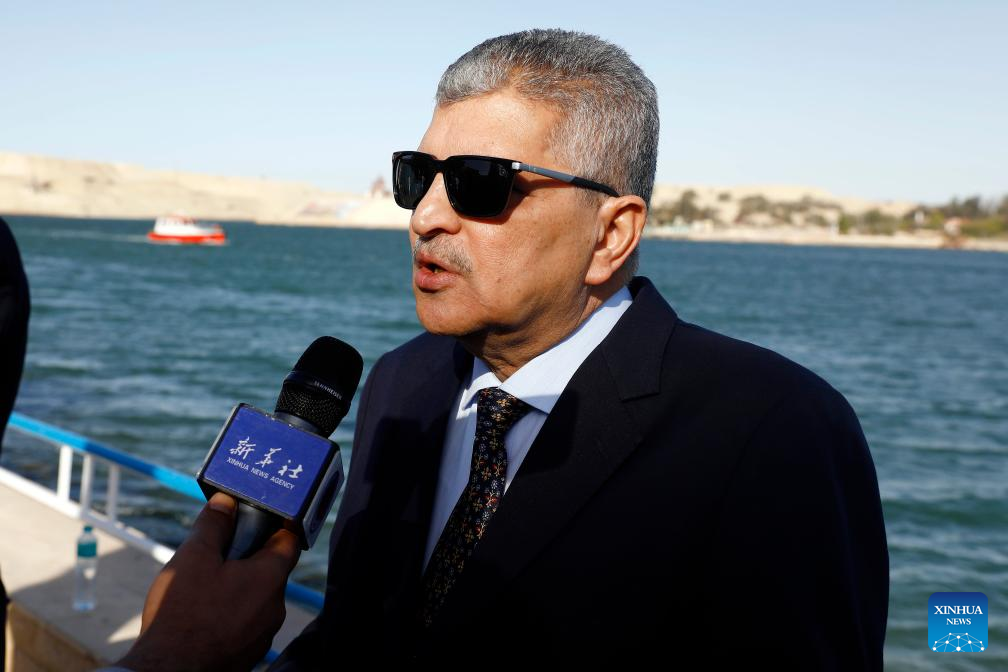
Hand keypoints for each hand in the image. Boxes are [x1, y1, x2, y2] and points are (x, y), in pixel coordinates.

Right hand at [115, 493, 300, 671]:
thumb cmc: (182, 615)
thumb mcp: (193, 558)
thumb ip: (214, 526)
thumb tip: (226, 502)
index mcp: (270, 578)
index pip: (289, 540)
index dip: (275, 524)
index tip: (257, 517)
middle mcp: (276, 606)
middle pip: (271, 569)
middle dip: (249, 556)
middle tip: (220, 551)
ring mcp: (264, 632)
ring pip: (258, 597)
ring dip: (239, 586)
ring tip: (206, 585)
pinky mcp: (250, 651)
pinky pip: (248, 621)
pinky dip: (233, 611)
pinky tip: (205, 612)